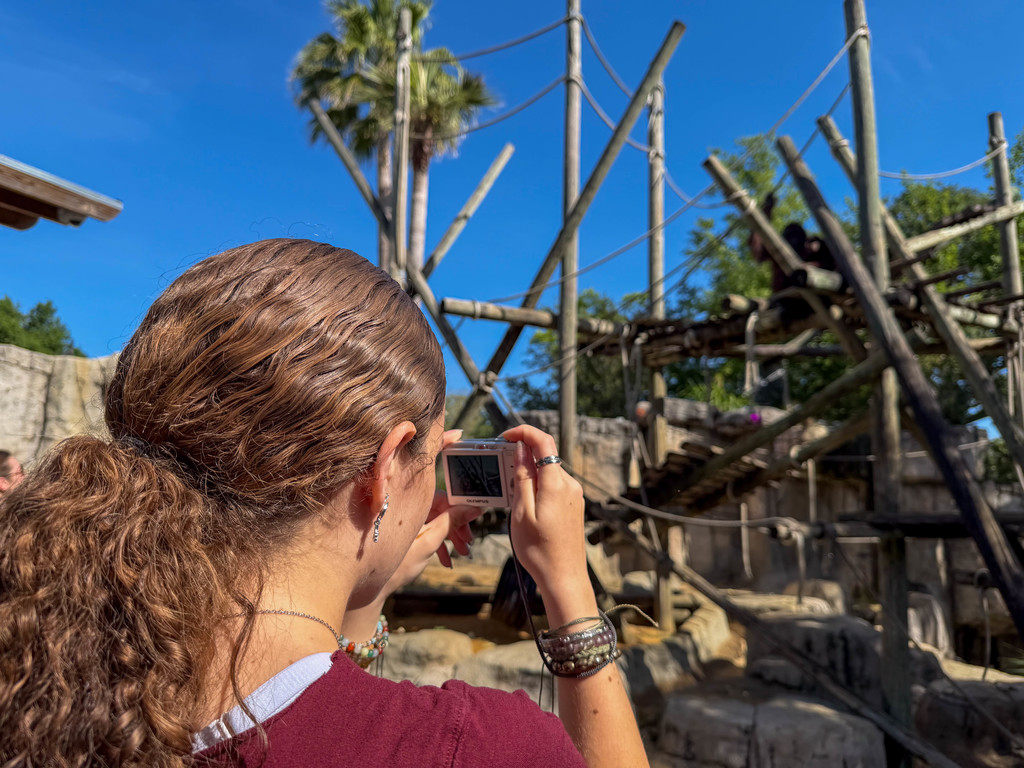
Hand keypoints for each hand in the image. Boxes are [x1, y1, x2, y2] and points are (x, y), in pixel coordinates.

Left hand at [382, 491, 480, 594]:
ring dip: (450, 537)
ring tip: (462, 554)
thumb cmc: (396, 564)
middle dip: (456, 527)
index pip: (443, 496)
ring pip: (434, 521)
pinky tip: (446, 561)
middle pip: (440, 509)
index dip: (460, 509)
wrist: (367, 587)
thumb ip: (452, 522)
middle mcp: (406, 506)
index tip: (472, 523)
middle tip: (467, 544)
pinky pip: (425, 530)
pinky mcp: (403, 531)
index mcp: (409, 502)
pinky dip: (437, 542)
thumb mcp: (429, 541)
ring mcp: (404, 519)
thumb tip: (475, 507)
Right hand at [500, 425, 595, 625]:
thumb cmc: (539, 550)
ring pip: (549, 472)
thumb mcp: (521, 513)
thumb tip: (521, 450)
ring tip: (513, 495)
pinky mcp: (574, 505)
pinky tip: (527, 505)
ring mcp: (575, 495)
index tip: (505, 436)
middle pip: (546, 456)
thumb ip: (523, 477)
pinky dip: (539, 486)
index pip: (544, 441)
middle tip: (502, 468)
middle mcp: (570, 485)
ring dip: (530, 473)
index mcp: (557, 484)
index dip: (524, 432)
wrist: (564, 578)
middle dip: (523, 455)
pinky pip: (554, 486)